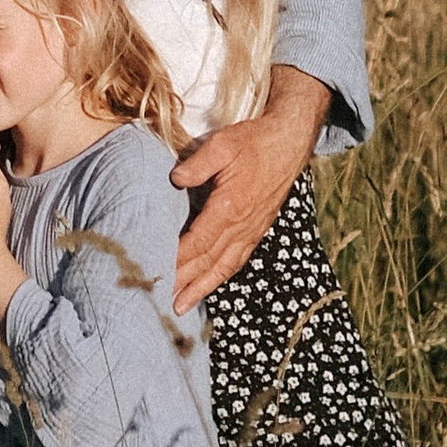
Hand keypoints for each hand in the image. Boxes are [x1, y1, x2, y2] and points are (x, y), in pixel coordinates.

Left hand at [170, 75, 327, 310]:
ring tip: (182, 306)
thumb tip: (175, 180)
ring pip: (224, 266)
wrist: (289, 142)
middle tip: (160, 300)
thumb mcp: (223, 143)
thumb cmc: (254, 141)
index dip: (177, 259)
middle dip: (184, 282)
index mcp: (231, 207)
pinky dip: (221, 276)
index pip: (198, 242)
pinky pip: (237, 259)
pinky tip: (209, 285)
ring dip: (202, 287)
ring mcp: (252, 230)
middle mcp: (243, 225)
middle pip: (208, 261)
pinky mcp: (257, 229)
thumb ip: (197, 163)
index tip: (157, 272)